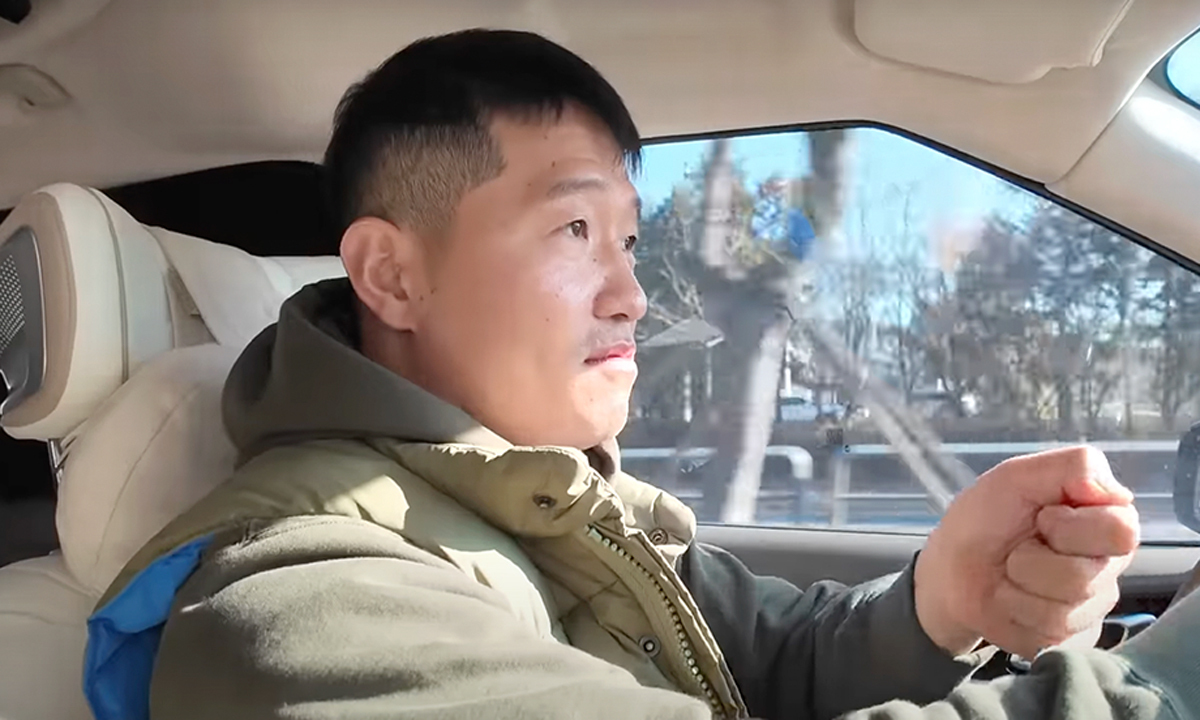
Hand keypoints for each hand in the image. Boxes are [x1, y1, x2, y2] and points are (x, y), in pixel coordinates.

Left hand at [913, 446, 1139, 658]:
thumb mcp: (1016, 477)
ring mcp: (1093, 603)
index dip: (1069, 527)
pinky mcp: (1073, 636)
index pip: (1121, 530)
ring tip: (1009, 572)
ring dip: (1020, 585)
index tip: (1039, 517)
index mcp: (1104, 517)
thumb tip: (1120, 494)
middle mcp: (1108, 562)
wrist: (948, 571)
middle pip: (1091, 574)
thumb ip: (1073, 467)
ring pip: (1067, 607)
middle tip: (1018, 548)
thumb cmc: (983, 519)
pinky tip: (1008, 599)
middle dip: (1037, 560)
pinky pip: (1051, 633)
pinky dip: (1015, 610)